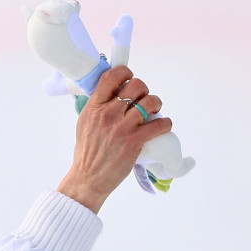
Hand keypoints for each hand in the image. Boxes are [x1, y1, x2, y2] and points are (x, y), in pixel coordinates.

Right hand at [57, 65, 173, 212]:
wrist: (88, 178)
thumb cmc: (87, 152)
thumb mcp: (85, 123)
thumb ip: (98, 106)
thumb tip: (113, 93)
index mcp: (94, 107)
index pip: (111, 76)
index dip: (125, 73)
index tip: (129, 79)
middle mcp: (108, 114)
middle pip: (136, 85)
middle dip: (144, 90)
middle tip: (143, 100)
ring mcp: (122, 128)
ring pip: (150, 101)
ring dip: (156, 104)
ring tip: (153, 111)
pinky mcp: (134, 142)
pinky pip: (160, 124)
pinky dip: (165, 123)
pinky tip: (162, 126)